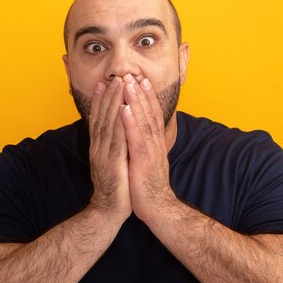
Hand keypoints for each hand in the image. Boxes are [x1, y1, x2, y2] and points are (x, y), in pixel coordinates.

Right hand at [87, 77, 131, 221]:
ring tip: (119, 85)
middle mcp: (98, 148)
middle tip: (113, 76)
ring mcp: (104, 155)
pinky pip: (117, 139)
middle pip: (102, 117)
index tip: (104, 83)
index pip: (98, 119)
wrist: (108, 212)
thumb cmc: (114, 189)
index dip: (100, 100)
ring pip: (108, 124)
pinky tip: (125, 109)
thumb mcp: (111, 163)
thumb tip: (116, 134)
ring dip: (114, 103)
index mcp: (98, 148)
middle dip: (108, 95)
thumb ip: (111, 148)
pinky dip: (121, 123)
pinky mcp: (113, 164)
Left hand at [121, 74, 176, 224]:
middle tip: (134, 74)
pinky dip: (131, 123)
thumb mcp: (149, 162)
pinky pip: (136, 139)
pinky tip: (124, 110)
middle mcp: (155, 144)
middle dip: (141, 93)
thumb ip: (147, 147)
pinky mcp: (143, 162)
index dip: (147, 97)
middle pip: (149, 114)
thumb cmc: (149, 187)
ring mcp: (150, 152)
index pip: (152, 116)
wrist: (158, 208)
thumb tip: (143, 136)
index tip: (141, 80)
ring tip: (129, 84)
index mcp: (155, 144)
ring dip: (136, 102)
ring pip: (143, 122)